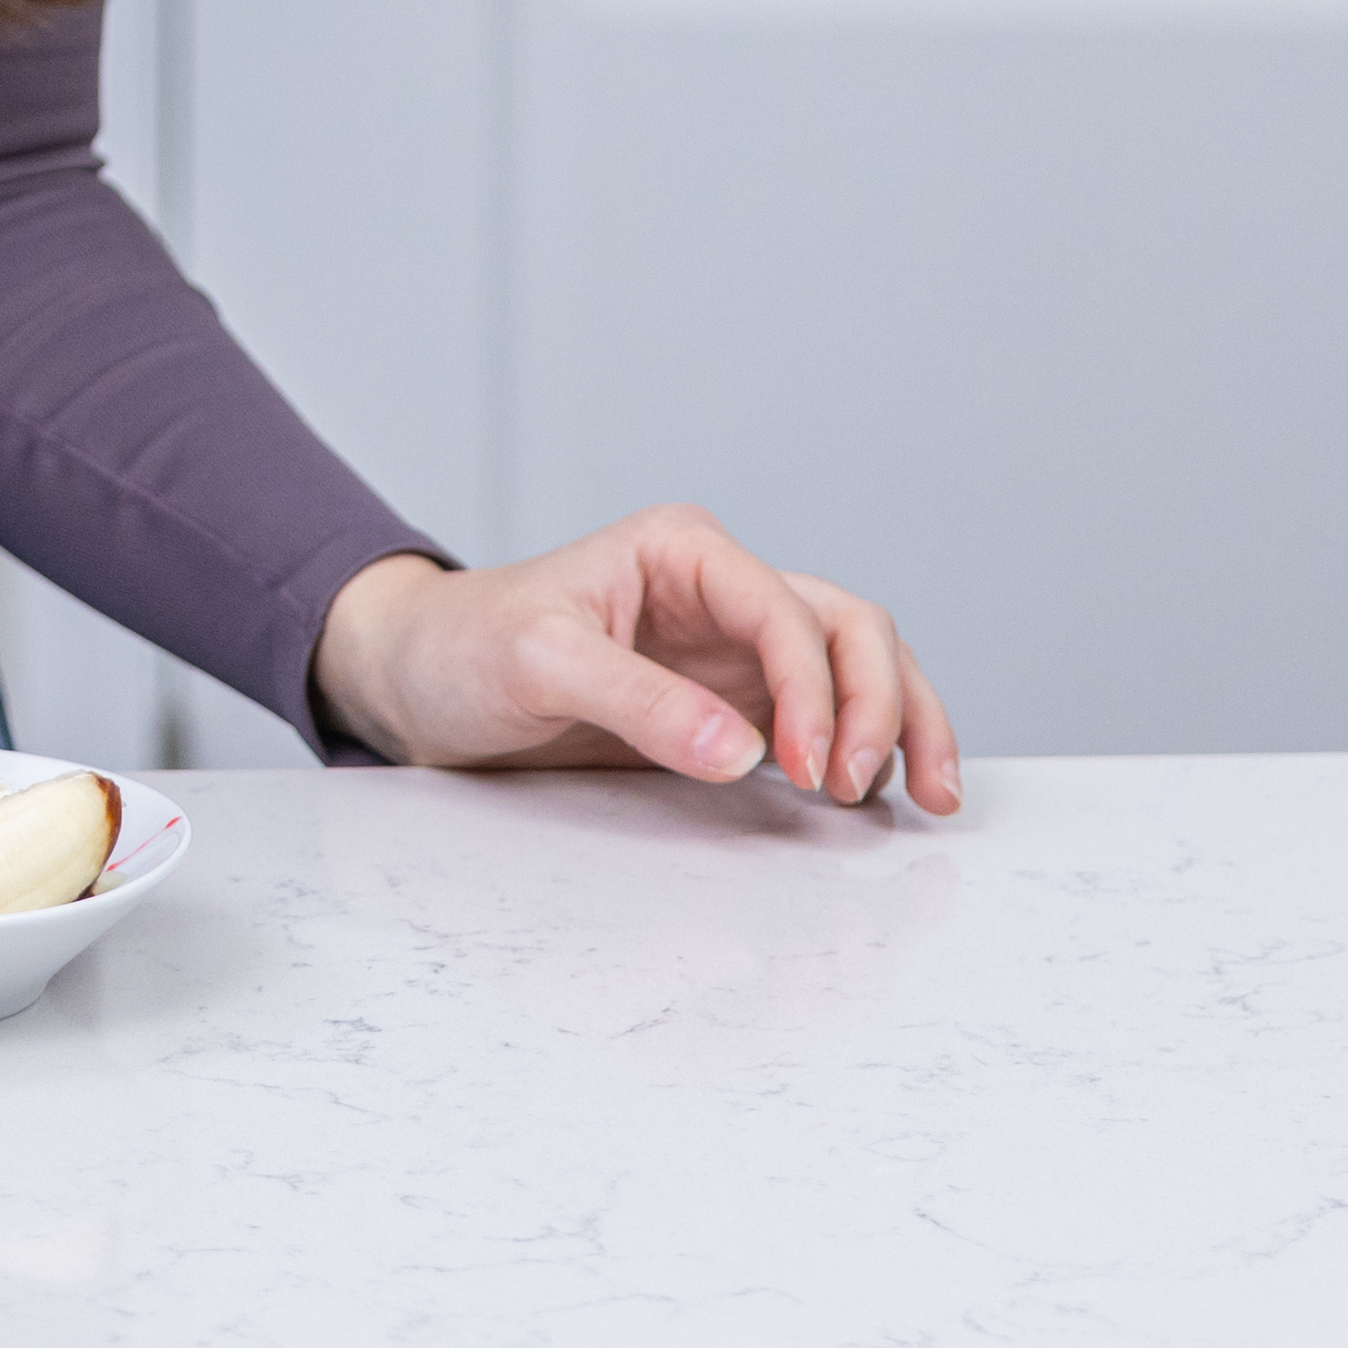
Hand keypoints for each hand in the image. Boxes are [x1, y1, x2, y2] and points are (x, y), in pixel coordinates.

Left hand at [308, 509, 959, 815]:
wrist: (423, 677)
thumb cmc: (465, 649)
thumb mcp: (537, 664)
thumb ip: (636, 702)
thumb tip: (743, 752)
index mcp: (680, 550)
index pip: (784, 611)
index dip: (812, 689)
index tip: (804, 768)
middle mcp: (721, 589)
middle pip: (848, 627)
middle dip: (885, 701)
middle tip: (873, 788)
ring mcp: (733, 646)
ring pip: (856, 665)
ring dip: (902, 720)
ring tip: (925, 797)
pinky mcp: (731, 700)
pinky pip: (825, 712)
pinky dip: (867, 746)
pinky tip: (879, 795)